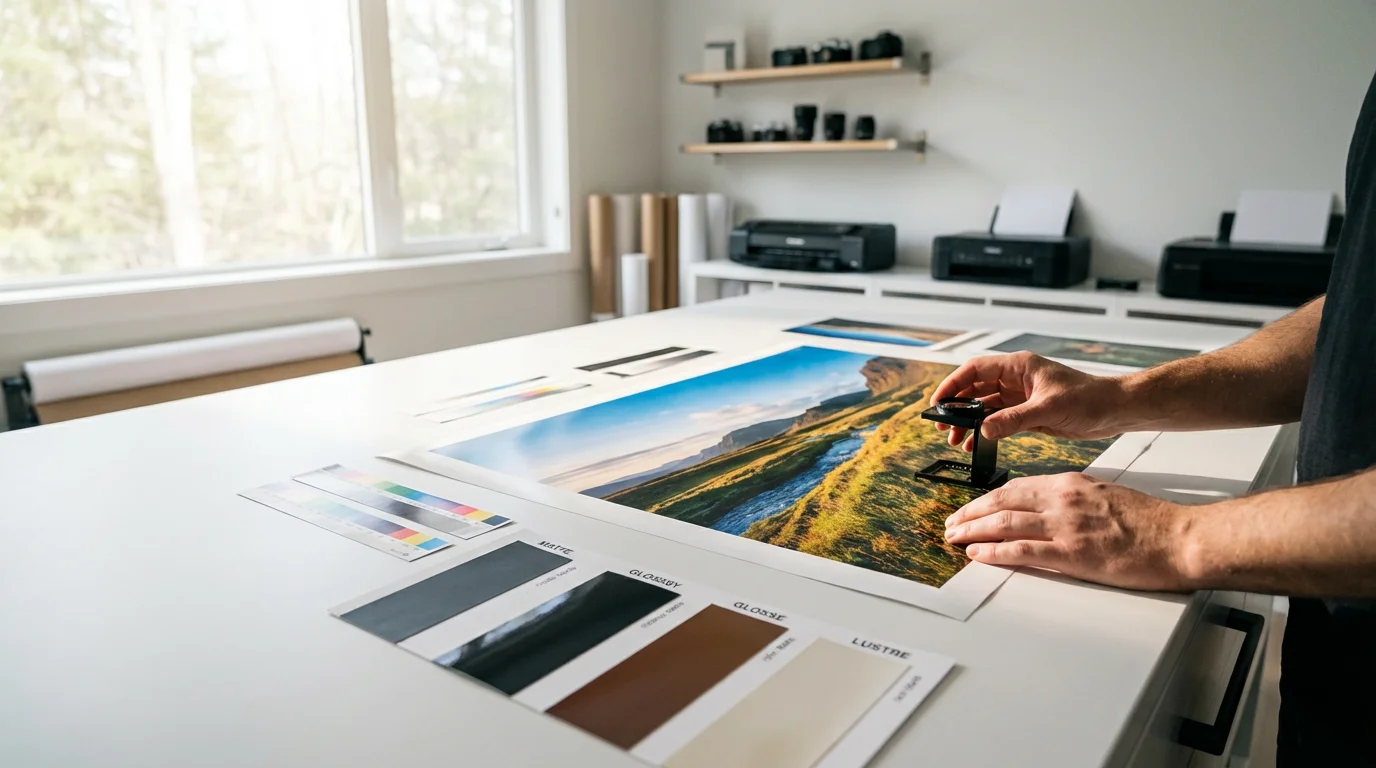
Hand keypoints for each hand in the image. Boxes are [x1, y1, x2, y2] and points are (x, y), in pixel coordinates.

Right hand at [929, 352, 1131, 449]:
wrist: (1114, 410)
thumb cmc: (1089, 398)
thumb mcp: (1048, 408)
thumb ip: (1014, 419)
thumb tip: (984, 429)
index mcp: (1019, 366)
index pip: (975, 370)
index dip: (953, 384)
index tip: (938, 401)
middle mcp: (1016, 379)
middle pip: (974, 388)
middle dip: (956, 406)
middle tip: (942, 425)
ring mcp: (1020, 396)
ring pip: (983, 406)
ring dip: (968, 421)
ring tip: (955, 438)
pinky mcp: (1026, 413)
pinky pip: (997, 420)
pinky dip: (984, 431)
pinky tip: (975, 443)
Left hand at [943, 472, 1196, 591]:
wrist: (1179, 537)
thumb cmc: (1150, 522)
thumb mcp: (1105, 495)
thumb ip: (1074, 500)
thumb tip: (1049, 511)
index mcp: (1070, 484)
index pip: (1016, 488)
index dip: (987, 499)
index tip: (972, 508)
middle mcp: (1062, 499)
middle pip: (1002, 502)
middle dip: (971, 513)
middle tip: (951, 523)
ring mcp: (1065, 526)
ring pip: (1005, 523)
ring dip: (973, 531)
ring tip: (953, 538)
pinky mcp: (1072, 553)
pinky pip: (1021, 551)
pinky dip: (994, 552)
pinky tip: (976, 555)